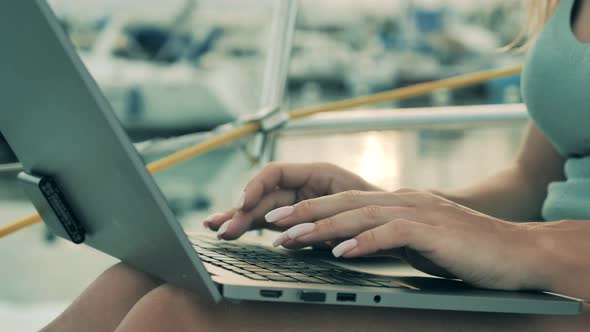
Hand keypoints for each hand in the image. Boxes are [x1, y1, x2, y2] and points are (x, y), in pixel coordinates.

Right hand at [203, 162, 381, 239]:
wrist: (392, 222)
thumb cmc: (378, 207)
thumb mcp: (353, 206)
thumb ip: (320, 215)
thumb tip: (285, 229)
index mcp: (316, 173)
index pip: (275, 173)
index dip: (256, 186)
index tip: (244, 204)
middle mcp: (303, 186)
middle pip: (264, 195)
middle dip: (242, 211)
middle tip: (223, 229)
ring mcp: (298, 203)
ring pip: (262, 209)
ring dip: (239, 219)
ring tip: (218, 229)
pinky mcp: (297, 221)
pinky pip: (269, 221)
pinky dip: (251, 226)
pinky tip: (231, 230)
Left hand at [267, 189, 546, 290]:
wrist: (515, 251)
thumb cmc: (463, 249)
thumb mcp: (416, 241)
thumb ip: (385, 237)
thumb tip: (350, 244)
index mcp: (397, 201)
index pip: (344, 202)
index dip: (310, 209)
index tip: (280, 220)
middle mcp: (403, 199)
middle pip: (344, 202)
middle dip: (305, 213)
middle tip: (272, 223)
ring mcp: (418, 211)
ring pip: (361, 214)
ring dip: (324, 227)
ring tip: (294, 238)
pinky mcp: (433, 230)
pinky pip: (391, 233)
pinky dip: (364, 241)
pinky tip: (342, 252)